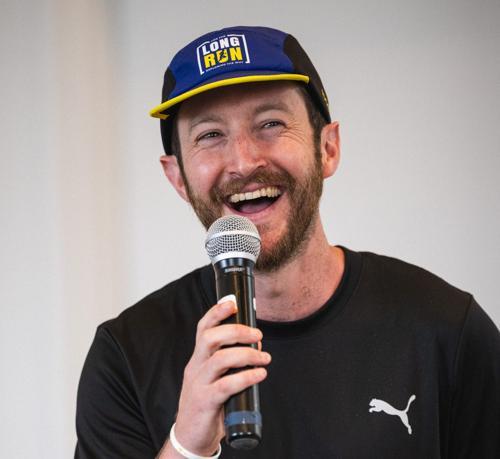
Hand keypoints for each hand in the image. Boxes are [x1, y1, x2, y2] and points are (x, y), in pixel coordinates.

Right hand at [160, 298, 270, 457]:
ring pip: (220, 359)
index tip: (232, 303)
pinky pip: (226, 385)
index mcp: (198, 358)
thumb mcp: (214, 377)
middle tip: (258, 335)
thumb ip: (229, 362)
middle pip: (210, 338)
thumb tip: (256, 346)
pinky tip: (259, 374)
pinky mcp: (205, 402)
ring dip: (247, 354)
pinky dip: (246, 377)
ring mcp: (198, 384)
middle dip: (237, 332)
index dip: (216, 313)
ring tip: (264, 358)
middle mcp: (196, 367)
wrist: (191, 436)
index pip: (203, 328)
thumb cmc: (208, 403)